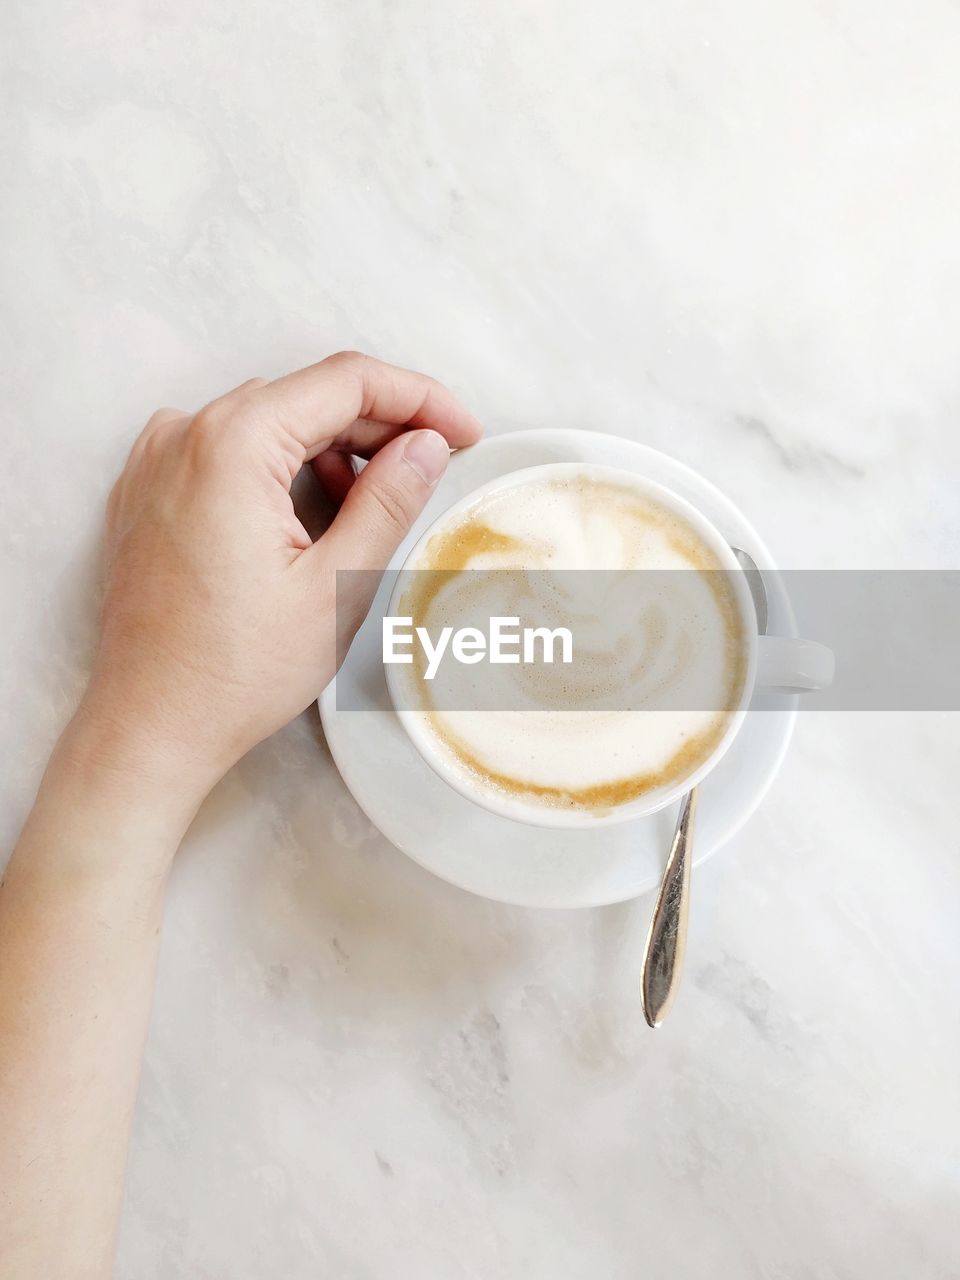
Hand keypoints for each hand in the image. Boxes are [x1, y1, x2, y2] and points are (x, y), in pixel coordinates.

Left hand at [70, 352, 481, 824]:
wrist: (150, 727)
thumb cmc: (235, 671)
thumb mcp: (336, 586)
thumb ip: (388, 501)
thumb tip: (428, 445)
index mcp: (231, 444)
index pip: (345, 380)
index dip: (419, 397)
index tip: (466, 431)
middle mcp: (184, 434)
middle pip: (305, 395)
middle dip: (380, 424)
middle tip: (438, 463)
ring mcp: (157, 460)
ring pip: (269, 421)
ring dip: (332, 446)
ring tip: (376, 501)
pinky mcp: (149, 491)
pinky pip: (228, 450)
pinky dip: (281, 465)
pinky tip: (315, 509)